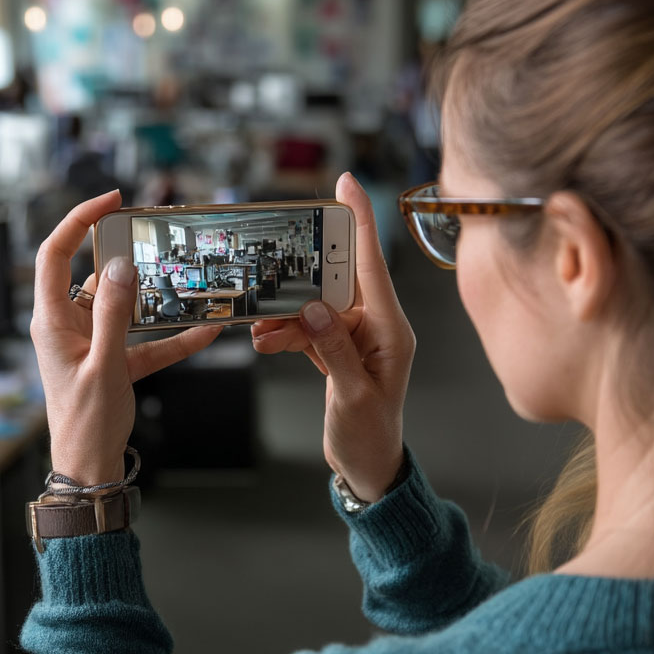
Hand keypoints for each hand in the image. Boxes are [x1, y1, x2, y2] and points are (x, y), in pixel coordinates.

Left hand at [32, 190, 221, 484]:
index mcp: (51, 321)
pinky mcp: (111, 359)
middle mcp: (67, 325)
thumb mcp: (104, 365)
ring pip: (120, 303)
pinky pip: (143, 338)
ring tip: (181, 279)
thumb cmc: (84, 423)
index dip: (77, 221)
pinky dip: (170, 336)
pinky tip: (204, 333)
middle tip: (152, 233)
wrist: (89, 466)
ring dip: (151, 295)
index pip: (54, 254)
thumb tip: (120, 268)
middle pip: (90, 272)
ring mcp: (90, 341)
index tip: (109, 202)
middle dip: (122, 253)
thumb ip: (113, 315)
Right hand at [249, 174, 415, 501]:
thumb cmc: (371, 437)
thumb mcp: (354, 395)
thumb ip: (335, 350)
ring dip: (286, 313)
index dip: (359, 222)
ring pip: (316, 304)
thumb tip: (313, 309)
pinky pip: (309, 327)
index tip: (346, 185)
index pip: (373, 266)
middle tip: (274, 263)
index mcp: (392, 330)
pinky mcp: (339, 349)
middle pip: (339, 279)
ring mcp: (358, 337)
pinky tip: (265, 341)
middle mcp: (378, 327)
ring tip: (261, 326)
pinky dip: (286, 333)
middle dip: (302, 275)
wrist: (367, 468)